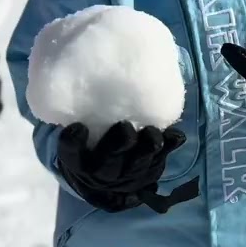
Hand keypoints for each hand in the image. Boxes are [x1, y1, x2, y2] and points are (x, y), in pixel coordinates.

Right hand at [56, 121, 186, 212]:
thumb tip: (78, 66)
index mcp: (77, 162)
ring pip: (135, 169)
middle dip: (118, 146)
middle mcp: (99, 174)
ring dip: (145, 151)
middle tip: (125, 127)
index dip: (72, 144)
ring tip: (153, 134)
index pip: (71, 155)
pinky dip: (167, 151)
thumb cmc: (88, 142)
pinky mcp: (146, 177)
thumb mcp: (79, 130)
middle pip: (107, 165)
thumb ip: (82, 114)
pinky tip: (175, 137)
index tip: (78, 127)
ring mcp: (124, 180)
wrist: (100, 176)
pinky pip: (157, 166)